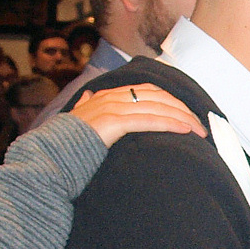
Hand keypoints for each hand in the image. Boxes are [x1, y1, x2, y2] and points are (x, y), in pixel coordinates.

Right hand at [70, 84, 207, 146]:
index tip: (187, 114)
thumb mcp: (78, 121)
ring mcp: (110, 108)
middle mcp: (110, 97)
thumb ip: (86, 107)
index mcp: (106, 96)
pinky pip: (147, 120)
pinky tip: (185, 130)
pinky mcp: (111, 123)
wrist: (48, 157)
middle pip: (157, 96)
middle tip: (201, 125)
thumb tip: (87, 96)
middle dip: (182, 109)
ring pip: (156, 107)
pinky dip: (169, 123)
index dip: (170, 100)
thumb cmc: (65, 145)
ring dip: (182, 118)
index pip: (147, 90)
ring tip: (200, 130)